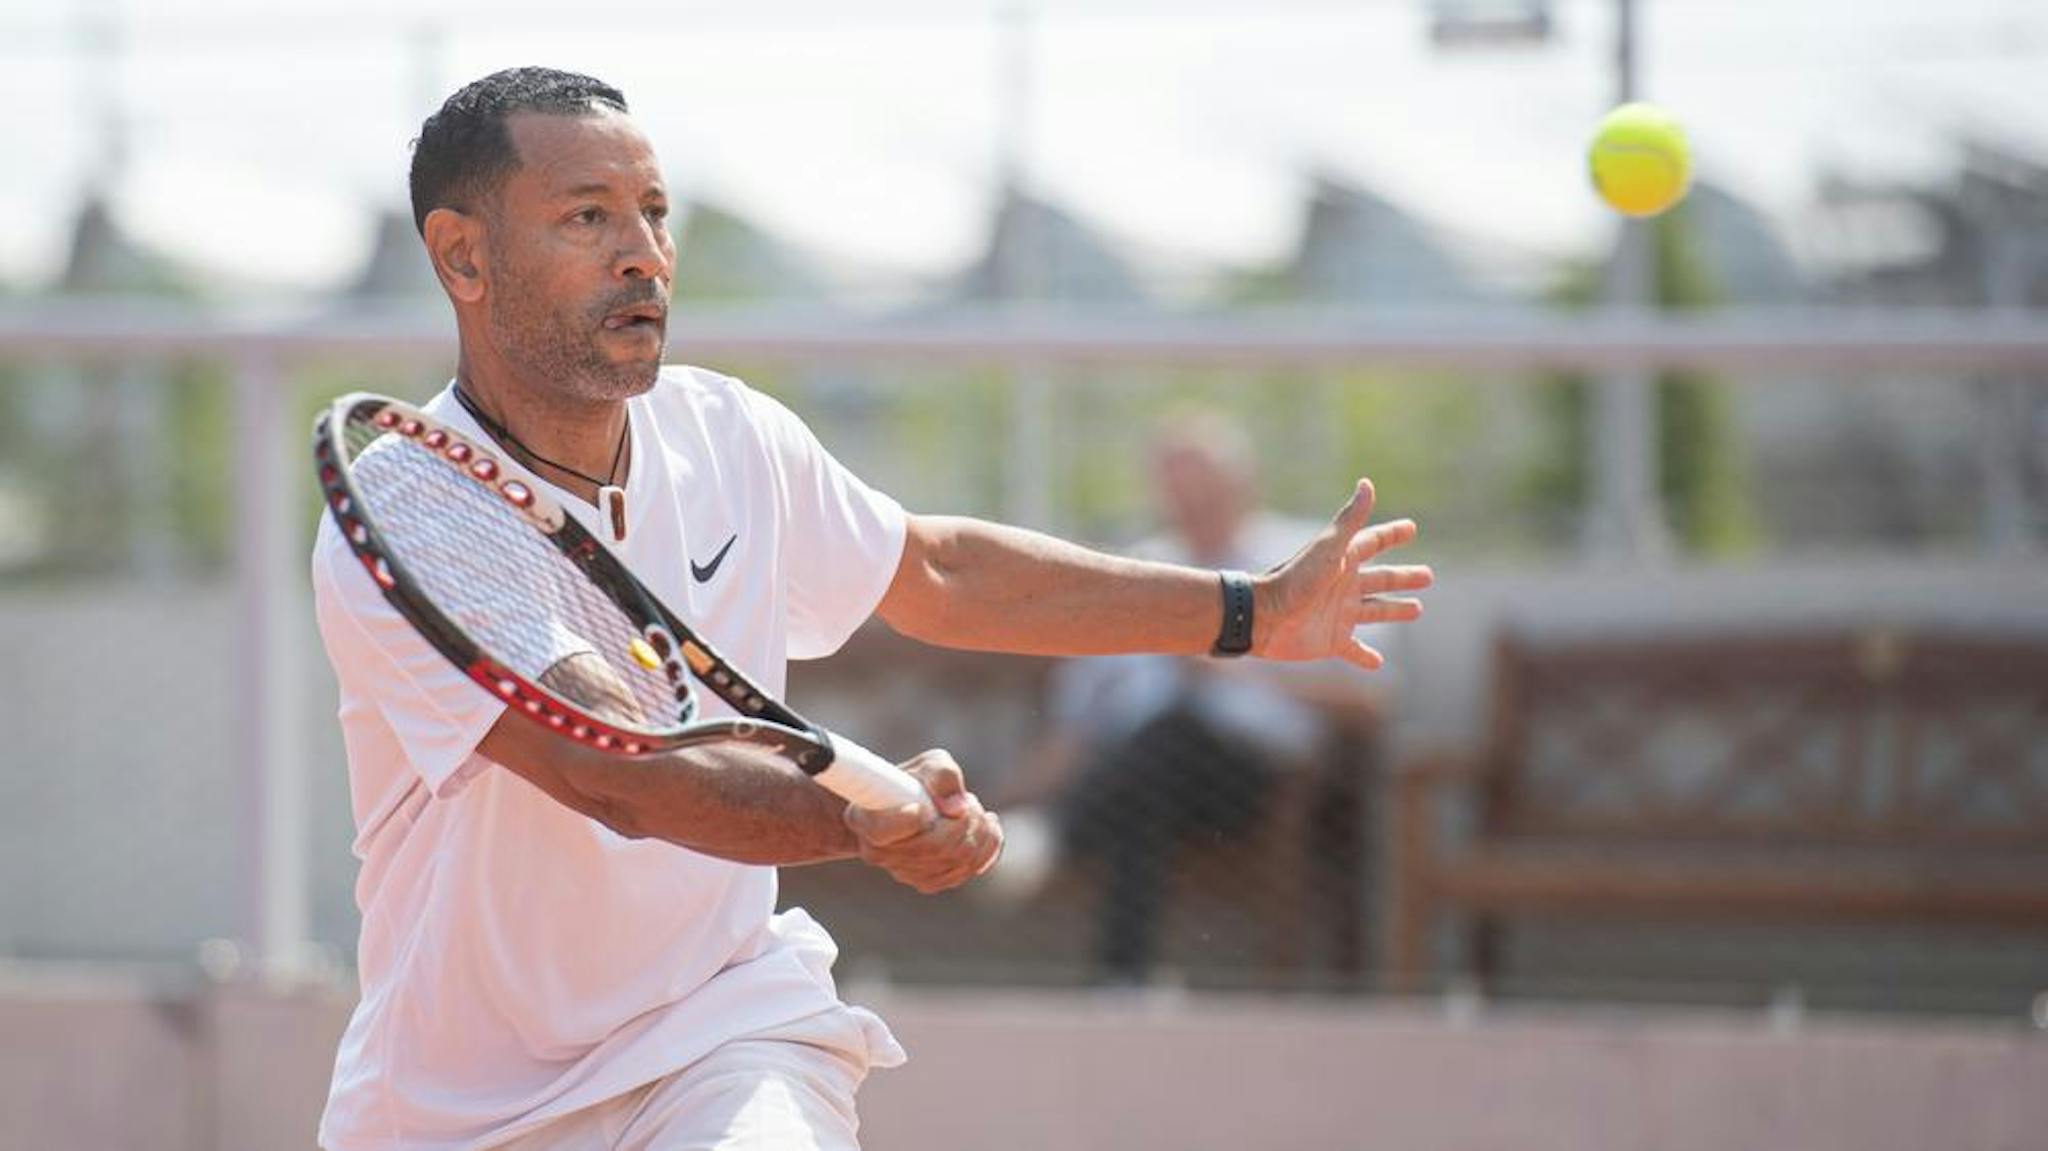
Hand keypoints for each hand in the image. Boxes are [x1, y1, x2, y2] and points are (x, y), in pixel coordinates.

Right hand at [845, 750, 1004, 893]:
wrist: (906, 806)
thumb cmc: (914, 781)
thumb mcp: (926, 764)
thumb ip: (941, 775)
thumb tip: (957, 808)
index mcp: (865, 820)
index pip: (883, 830)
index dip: (908, 820)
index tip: (921, 807)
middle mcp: (879, 854)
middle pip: (936, 847)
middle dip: (966, 820)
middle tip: (968, 799)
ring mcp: (903, 872)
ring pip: (957, 860)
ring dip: (979, 831)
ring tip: (973, 810)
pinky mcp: (926, 882)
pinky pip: (966, 871)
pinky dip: (985, 847)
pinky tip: (986, 827)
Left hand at [1255, 478, 1432, 670]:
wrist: (1264, 617)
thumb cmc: (1296, 579)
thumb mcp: (1329, 548)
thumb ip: (1350, 519)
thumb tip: (1367, 483)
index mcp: (1343, 562)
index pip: (1373, 543)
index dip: (1391, 535)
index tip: (1411, 528)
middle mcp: (1344, 587)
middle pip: (1381, 579)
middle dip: (1403, 577)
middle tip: (1428, 576)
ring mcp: (1339, 615)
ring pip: (1375, 611)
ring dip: (1394, 610)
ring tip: (1417, 609)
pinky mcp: (1332, 641)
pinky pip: (1353, 650)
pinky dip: (1365, 657)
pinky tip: (1378, 663)